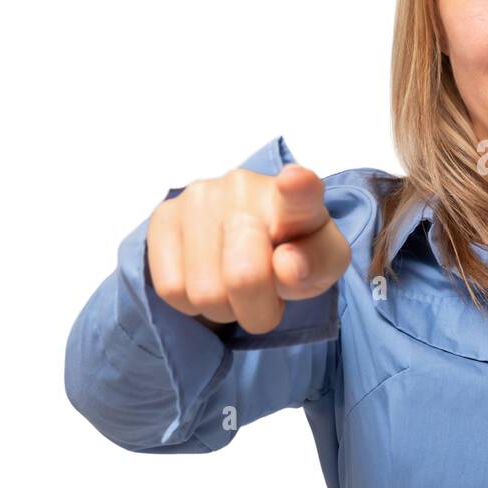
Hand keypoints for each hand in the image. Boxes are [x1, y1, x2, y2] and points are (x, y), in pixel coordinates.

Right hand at [147, 163, 350, 334]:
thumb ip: (317, 264)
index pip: (299, 192)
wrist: (252, 242)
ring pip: (204, 293)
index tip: (295, 181)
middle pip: (244, 277)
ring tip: (236, 284)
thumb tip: (287, 266)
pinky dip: (192, 303)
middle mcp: (244, 188)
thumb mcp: (323, 264)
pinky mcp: (164, 216)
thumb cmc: (294, 252)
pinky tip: (209, 278)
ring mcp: (198, 198)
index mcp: (298, 198)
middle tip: (265, 291)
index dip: (298, 188)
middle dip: (257, 305)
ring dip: (224, 306)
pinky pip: (172, 289)